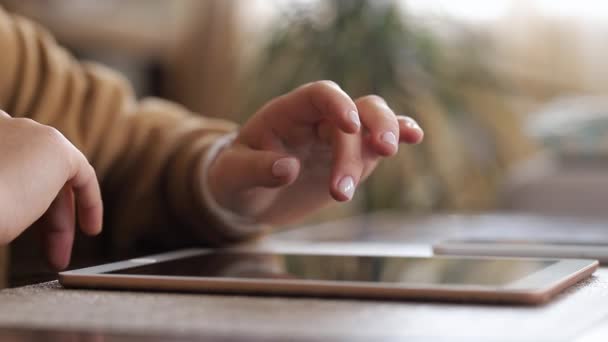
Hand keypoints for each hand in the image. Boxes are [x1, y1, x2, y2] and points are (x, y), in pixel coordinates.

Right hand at [0, 111, 102, 269]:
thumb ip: (1, 192)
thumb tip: (9, 214)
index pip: (4, 162)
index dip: (16, 193)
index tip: (18, 220)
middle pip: (29, 173)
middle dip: (40, 217)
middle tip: (45, 254)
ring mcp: (26, 132)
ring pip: (52, 179)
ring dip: (57, 220)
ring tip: (58, 257)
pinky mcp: (54, 146)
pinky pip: (81, 174)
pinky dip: (89, 201)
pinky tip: (90, 228)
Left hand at [207, 81, 422, 224]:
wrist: (247, 197)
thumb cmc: (234, 180)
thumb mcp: (232, 178)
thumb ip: (255, 170)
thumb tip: (288, 169)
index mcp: (287, 114)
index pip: (319, 94)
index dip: (337, 104)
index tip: (348, 127)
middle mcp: (317, 120)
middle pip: (356, 108)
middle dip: (370, 131)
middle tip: (373, 162)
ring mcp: (336, 138)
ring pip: (373, 123)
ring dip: (380, 146)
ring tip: (355, 184)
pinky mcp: (350, 158)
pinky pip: (376, 143)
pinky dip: (399, 135)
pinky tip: (414, 136)